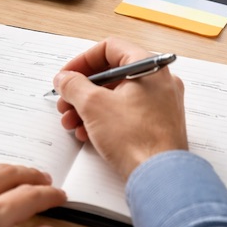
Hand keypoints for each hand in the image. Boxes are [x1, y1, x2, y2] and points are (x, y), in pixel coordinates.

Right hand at [53, 37, 186, 179]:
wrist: (160, 178)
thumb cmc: (136, 140)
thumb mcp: (93, 105)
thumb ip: (73, 85)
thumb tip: (64, 79)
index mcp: (149, 67)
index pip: (109, 48)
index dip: (82, 61)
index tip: (67, 76)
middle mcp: (160, 82)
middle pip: (111, 74)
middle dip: (82, 89)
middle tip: (65, 102)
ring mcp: (161, 104)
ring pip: (117, 95)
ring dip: (88, 106)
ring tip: (72, 122)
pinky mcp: (158, 125)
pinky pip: (126, 112)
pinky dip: (104, 118)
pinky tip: (87, 134)